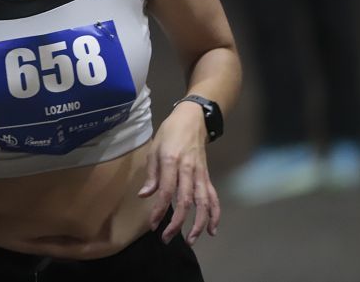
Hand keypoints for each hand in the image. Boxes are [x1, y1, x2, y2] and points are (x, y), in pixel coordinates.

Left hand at [138, 102, 219, 245]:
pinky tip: (212, 230)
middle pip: (186, 201)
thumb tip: (145, 195)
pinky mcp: (207, 177)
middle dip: (177, 222)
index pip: (166, 191)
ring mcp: (201, 174)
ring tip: (191, 240)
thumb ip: (152, 174)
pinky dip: (215, 214)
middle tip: (166, 238)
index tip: (153, 225)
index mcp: (172, 162)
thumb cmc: (170, 133)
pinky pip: (214, 198)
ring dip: (198, 224)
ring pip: (204, 203)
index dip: (159, 210)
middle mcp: (188, 170)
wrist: (193, 119)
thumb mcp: (154, 148)